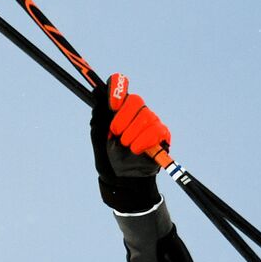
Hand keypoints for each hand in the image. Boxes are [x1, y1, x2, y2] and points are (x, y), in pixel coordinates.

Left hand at [90, 73, 170, 211]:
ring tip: (126, 145)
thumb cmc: (108, 154)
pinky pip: (156, 131)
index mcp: (118, 107)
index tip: (113, 104)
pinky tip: (136, 149)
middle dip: (123, 118)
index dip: (117, 89)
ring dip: (132, 133)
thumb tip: (99, 96)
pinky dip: (143, 141)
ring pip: (146, 116)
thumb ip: (99, 115)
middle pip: (136, 100)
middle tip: (116, 133)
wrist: (121, 177)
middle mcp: (136, 111)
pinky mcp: (162, 134)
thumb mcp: (98, 134)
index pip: (119, 85)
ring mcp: (151, 121)